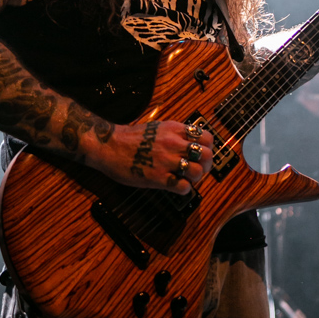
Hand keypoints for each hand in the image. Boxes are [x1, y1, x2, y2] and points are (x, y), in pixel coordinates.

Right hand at [85, 120, 213, 194]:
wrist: (110, 145)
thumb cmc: (131, 138)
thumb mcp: (158, 128)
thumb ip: (175, 134)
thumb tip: (191, 142)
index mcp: (174, 129)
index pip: (206, 137)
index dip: (208, 148)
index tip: (202, 154)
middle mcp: (173, 143)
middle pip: (206, 154)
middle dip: (206, 165)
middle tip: (199, 170)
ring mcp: (166, 160)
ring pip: (197, 171)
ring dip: (195, 178)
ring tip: (186, 179)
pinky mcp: (158, 177)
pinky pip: (182, 187)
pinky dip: (184, 190)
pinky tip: (177, 187)